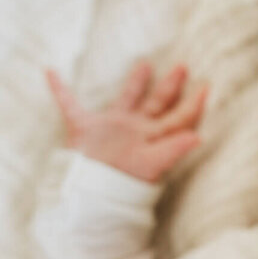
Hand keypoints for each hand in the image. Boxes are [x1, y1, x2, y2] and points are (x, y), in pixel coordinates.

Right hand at [44, 59, 208, 182]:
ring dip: (136, 82)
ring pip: (127, 98)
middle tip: (183, 67)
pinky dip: (59, 89)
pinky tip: (50, 72)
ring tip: (145, 64)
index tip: (207, 88)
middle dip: (170, 86)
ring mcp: (111, 128)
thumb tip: (199, 137)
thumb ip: (173, 149)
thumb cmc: (124, 183)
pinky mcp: (83, 128)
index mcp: (152, 137)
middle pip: (158, 103)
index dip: (193, 105)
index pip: (177, 117)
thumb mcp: (151, 164)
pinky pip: (69, 104)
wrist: (89, 194)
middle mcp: (136, 130)